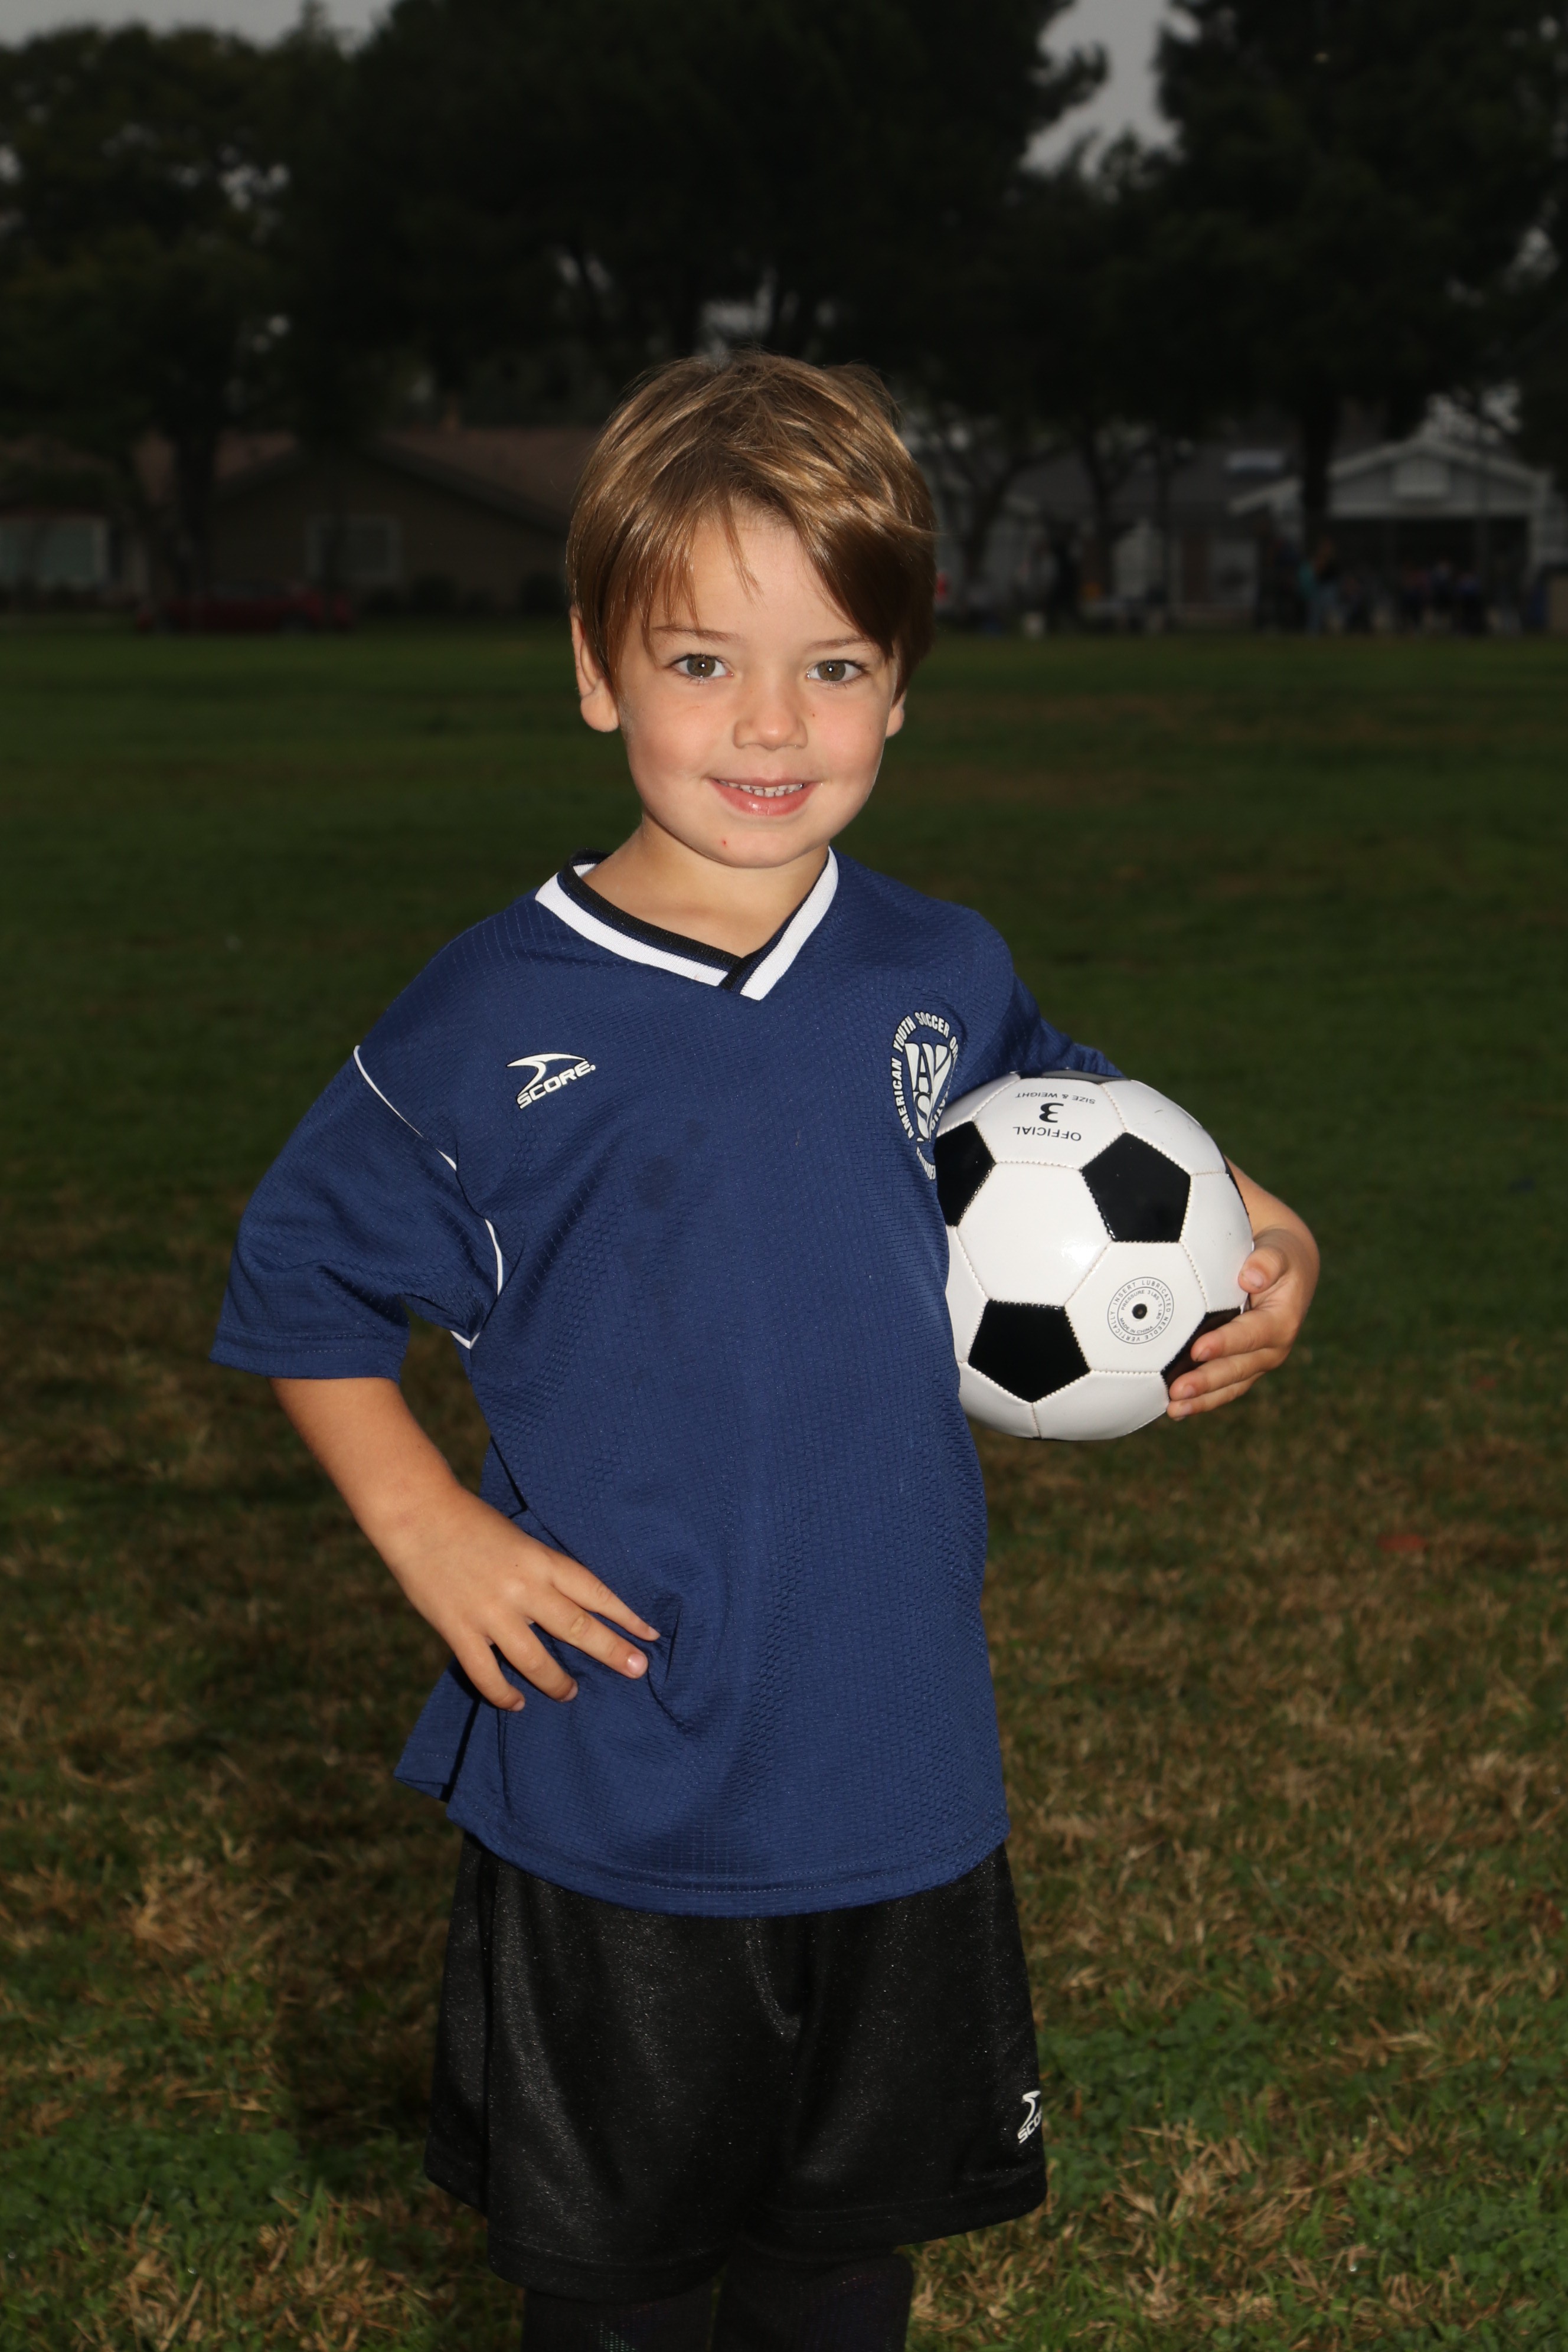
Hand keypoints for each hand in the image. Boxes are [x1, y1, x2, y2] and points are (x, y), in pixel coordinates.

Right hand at [270, 1375, 656, 1707]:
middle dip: (611, 1651)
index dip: (625, 1615)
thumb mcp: (520, 1540)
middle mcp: (523, 1588)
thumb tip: (571, 1608)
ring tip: (570, 1694)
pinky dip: (504, 1694)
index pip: (595, 1591)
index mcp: (541, 1559)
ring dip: (557, 1682)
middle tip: (637, 1670)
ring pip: (535, 1660)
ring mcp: (490, 1612)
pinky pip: (487, 1673)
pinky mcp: (459, 1629)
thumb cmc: (471, 1523)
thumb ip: (542, 1572)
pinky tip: (516, 1703)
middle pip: (577, 1627)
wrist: (416, 1515)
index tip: (650, 1634)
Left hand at [1166, 1167, 1318, 1418]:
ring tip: (1172, 1410)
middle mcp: (1272, 1349)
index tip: (1198, 1349)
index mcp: (1281, 1322)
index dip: (1226, 1344)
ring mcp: (1256, 1361)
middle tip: (1177, 1390)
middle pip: (1237, 1369)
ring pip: (1229, 1385)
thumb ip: (1267, 1261)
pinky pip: (1223, 1387)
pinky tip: (1174, 1409)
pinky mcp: (1243, 1367)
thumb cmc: (1277, 1256)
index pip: (1251, 1335)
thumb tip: (1250, 1276)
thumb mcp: (1278, 1252)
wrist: (1286, 1273)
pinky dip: (1202, 1399)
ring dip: (1202, 1399)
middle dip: (1207, 1382)